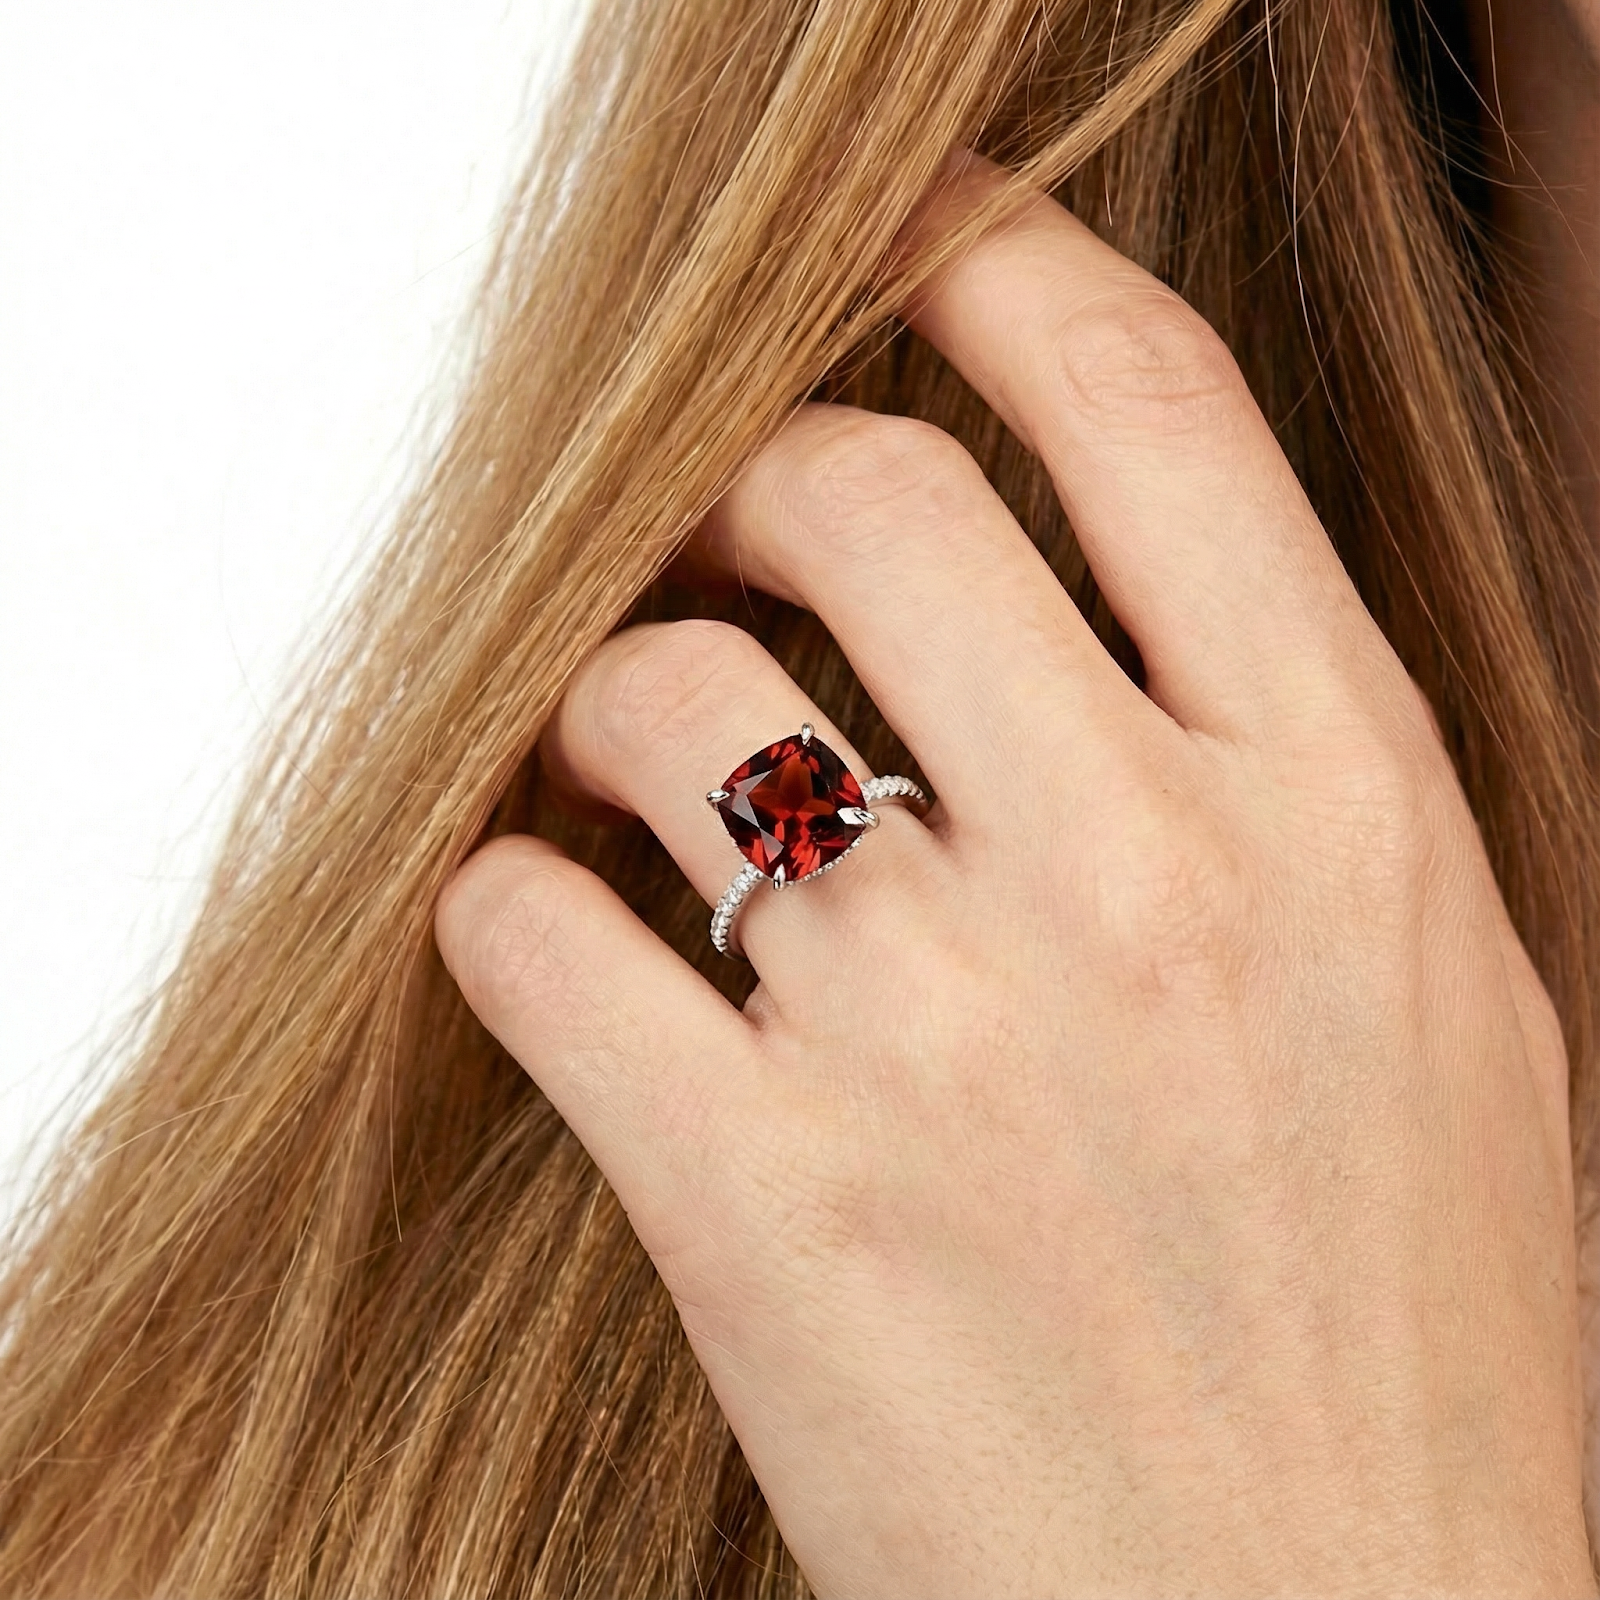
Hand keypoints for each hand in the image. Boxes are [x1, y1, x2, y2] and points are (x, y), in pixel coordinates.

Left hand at [435, 152, 1592, 1597]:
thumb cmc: (1402, 1336)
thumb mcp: (1416, 983)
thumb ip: (1256, 760)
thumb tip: (1053, 594)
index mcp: (1348, 802)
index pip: (1141, 399)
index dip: (991, 258)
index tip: (896, 236)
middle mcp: (1147, 877)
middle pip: (852, 496)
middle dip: (750, 490)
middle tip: (722, 558)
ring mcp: (944, 1035)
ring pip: (653, 696)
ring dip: (608, 705)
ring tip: (636, 783)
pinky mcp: (766, 1202)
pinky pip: (531, 929)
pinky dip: (509, 904)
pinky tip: (567, 945)